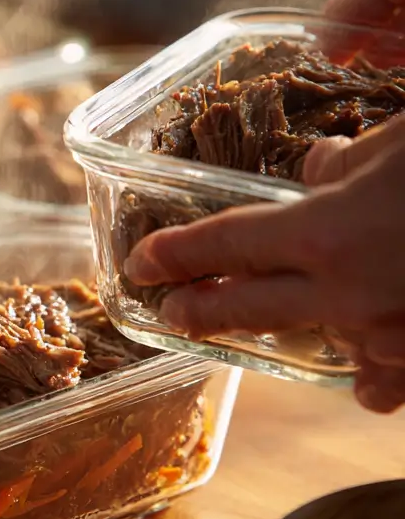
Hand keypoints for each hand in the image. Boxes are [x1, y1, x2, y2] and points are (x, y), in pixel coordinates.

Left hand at [123, 116, 404, 412]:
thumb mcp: (404, 141)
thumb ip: (345, 166)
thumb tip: (313, 175)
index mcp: (329, 234)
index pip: (226, 245)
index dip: (175, 255)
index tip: (139, 265)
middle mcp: (349, 295)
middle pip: (247, 309)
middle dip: (200, 312)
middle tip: (167, 316)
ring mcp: (394, 338)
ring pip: (320, 342)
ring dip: (292, 331)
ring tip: (268, 324)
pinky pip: (392, 377)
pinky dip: (377, 371)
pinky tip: (371, 376)